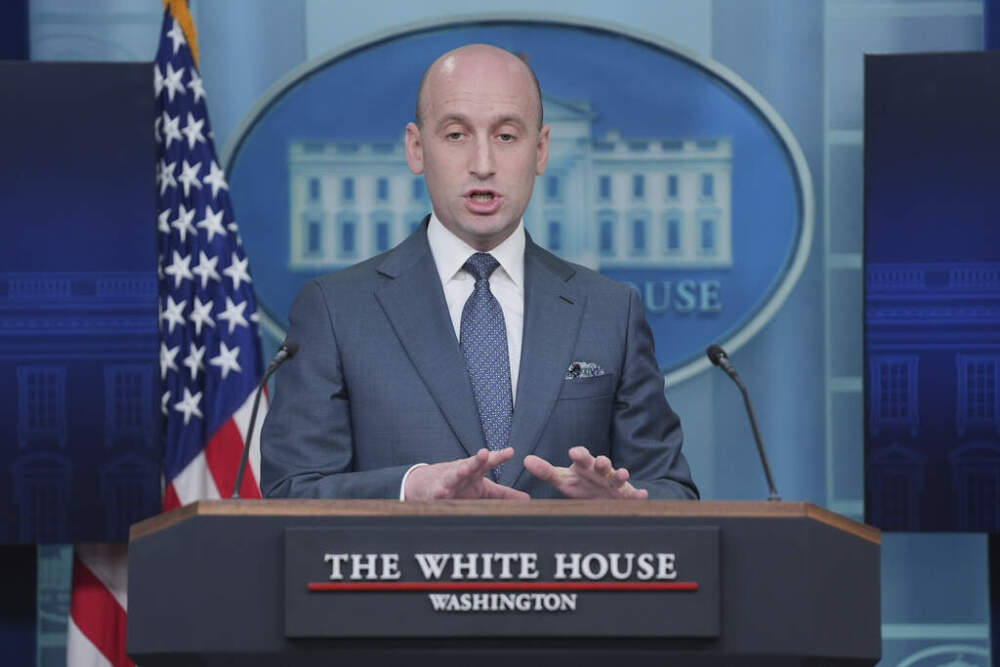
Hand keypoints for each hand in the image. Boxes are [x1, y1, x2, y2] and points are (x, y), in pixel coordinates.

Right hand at [404, 447, 529, 500]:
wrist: (426, 485)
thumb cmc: (460, 485)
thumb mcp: (484, 489)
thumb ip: (504, 494)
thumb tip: (527, 500)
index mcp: (475, 471)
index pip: (488, 462)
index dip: (498, 457)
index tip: (510, 452)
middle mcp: (462, 473)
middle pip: (470, 465)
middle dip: (477, 460)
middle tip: (484, 454)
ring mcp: (448, 482)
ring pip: (453, 477)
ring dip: (457, 473)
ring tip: (463, 470)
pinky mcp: (435, 492)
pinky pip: (437, 494)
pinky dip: (438, 493)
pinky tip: (440, 493)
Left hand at [523, 446, 648, 498]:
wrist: (603, 497)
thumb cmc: (582, 485)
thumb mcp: (563, 480)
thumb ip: (546, 471)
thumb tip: (526, 460)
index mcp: (585, 466)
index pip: (582, 456)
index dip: (579, 454)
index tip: (574, 453)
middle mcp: (601, 471)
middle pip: (602, 463)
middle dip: (602, 461)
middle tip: (600, 460)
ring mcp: (614, 482)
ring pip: (618, 476)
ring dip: (621, 474)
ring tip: (622, 473)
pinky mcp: (626, 494)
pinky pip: (633, 494)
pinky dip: (639, 494)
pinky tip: (643, 494)